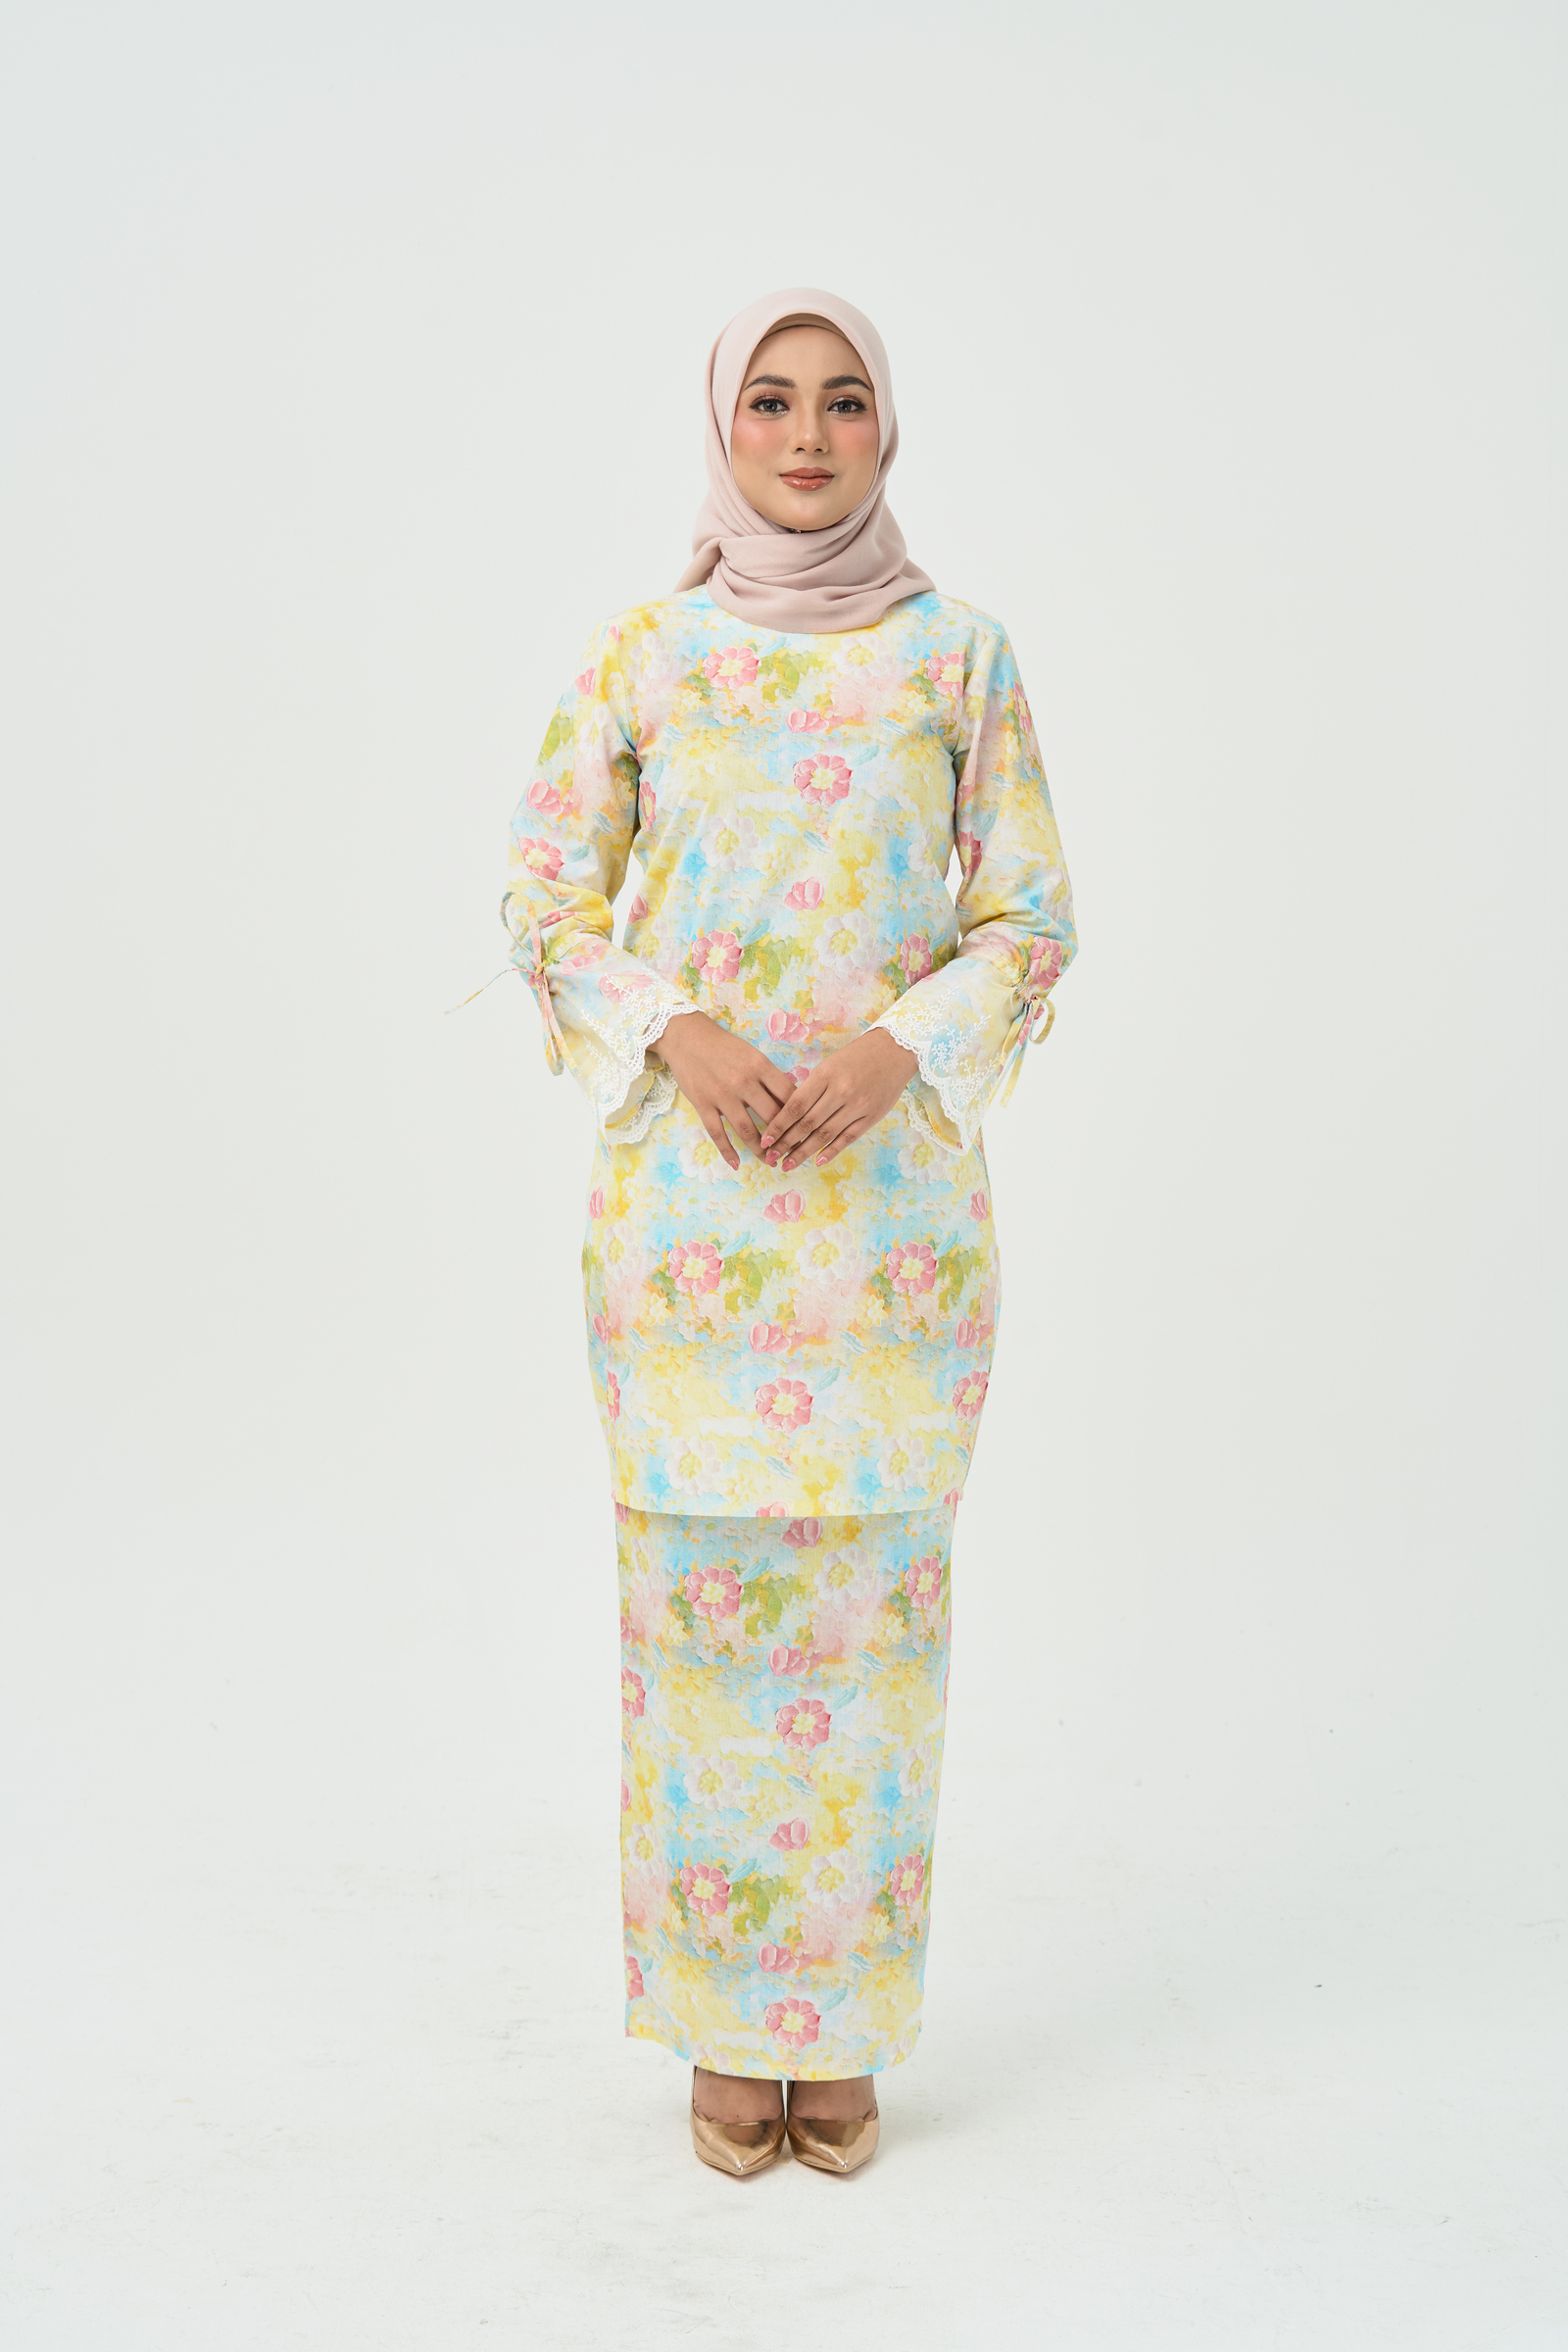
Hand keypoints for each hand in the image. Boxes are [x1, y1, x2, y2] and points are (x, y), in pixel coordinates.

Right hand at [654, 1011, 796, 1171]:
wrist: (687, 1037)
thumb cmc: (724, 1046)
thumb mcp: (752, 1054)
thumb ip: (770, 1077)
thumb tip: (791, 1102)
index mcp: (760, 1066)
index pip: (789, 1096)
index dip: (800, 1116)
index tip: (806, 1130)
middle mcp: (744, 1082)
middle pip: (772, 1117)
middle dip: (785, 1138)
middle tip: (792, 1151)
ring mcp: (722, 1095)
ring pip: (747, 1131)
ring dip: (761, 1150)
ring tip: (770, 1161)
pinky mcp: (703, 1104)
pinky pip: (718, 1133)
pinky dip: (728, 1152)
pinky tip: (737, 1164)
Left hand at [756, 1028, 917, 1169]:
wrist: (894, 1051)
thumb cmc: (857, 1056)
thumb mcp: (829, 1065)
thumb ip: (812, 1089)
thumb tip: (790, 1115)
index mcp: (825, 1075)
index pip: (795, 1106)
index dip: (778, 1125)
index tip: (765, 1139)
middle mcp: (840, 1092)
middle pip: (807, 1124)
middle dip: (786, 1142)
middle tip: (771, 1156)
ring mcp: (857, 1106)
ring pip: (825, 1135)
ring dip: (804, 1152)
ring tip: (788, 1164)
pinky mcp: (871, 1117)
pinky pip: (847, 1138)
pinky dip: (831, 1151)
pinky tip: (817, 1161)